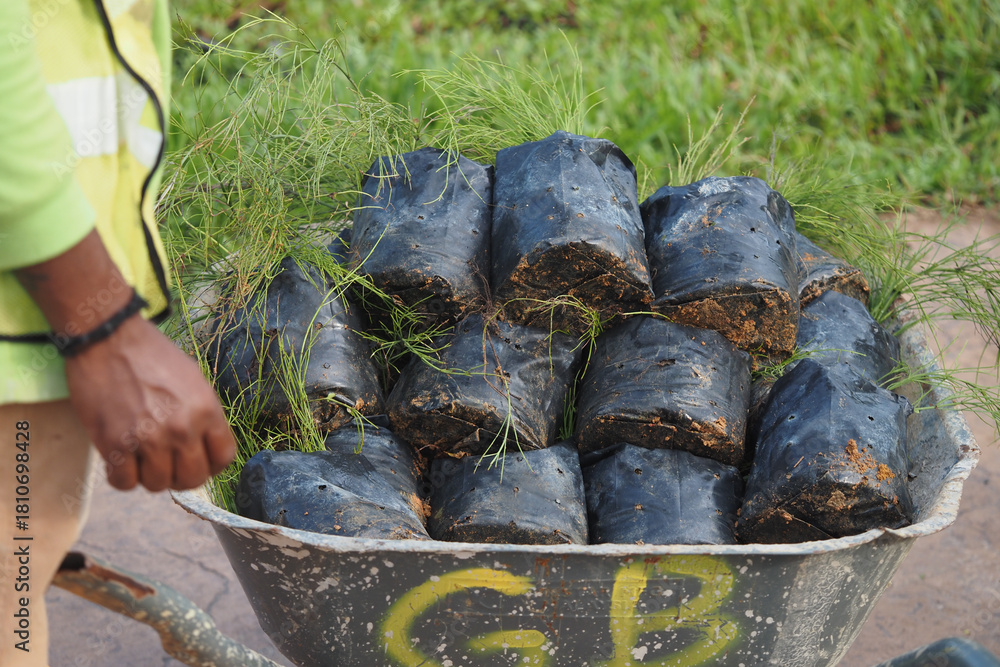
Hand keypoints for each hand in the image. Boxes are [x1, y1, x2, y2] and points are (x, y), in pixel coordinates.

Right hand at [15, 229, 235, 489]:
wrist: (108, 338)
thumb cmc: (152, 355)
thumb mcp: (194, 380)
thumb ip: (203, 415)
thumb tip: (205, 447)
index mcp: (206, 410)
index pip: (223, 458)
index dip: (212, 464)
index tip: (199, 460)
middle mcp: (182, 428)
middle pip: (192, 479)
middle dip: (182, 475)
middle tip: (169, 463)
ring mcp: (148, 439)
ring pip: (158, 484)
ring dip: (151, 476)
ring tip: (143, 458)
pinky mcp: (115, 445)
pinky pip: (125, 483)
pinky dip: (123, 477)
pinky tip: (123, 461)